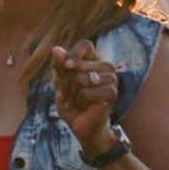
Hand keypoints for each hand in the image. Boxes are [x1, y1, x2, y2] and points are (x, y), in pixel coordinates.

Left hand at [52, 39, 119, 155]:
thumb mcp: (60, 82)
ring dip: (71, 93)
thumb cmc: (71, 101)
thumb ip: (59, 65)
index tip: (66, 66)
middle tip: (69, 94)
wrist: (81, 124)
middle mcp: (106, 66)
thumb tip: (56, 49)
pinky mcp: (112, 92)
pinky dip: (79, 101)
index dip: (73, 54)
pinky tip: (83, 106)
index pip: (85, 45)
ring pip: (80, 78)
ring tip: (75, 101)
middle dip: (65, 82)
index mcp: (94, 59)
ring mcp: (111, 78)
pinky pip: (86, 92)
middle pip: (76, 65)